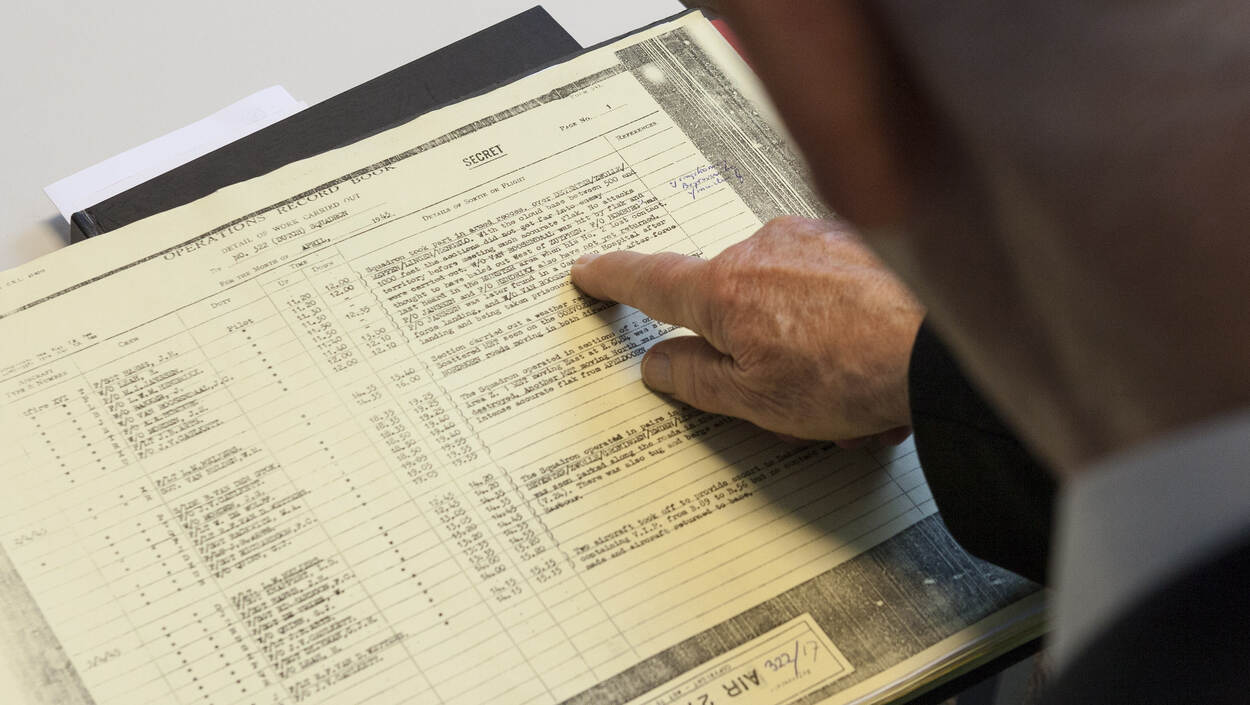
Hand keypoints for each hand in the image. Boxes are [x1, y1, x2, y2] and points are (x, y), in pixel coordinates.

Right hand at [570, 216, 923, 444]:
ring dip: (802, 342)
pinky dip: (838, 325)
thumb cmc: (853, 374)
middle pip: (728, 300)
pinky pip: (825, 286)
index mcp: (723, 290)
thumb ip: (695, 380)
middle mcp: (760, 248)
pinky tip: (871, 363)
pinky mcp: (854, 239)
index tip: (589, 271)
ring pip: (781, 298)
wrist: (946, 346)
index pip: (650, 281)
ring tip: (845, 388)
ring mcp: (811, 237)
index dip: (613, 279)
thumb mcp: (754, 402)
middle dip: (751, 346)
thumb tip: (658, 364)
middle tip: (791, 395)